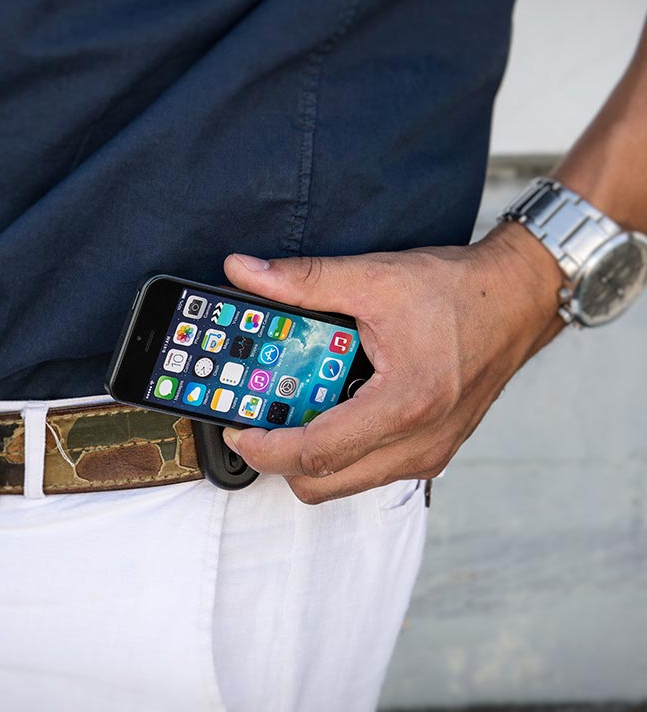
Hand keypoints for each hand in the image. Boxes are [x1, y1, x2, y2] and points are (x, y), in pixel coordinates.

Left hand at [221, 223, 564, 503]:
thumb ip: (303, 280)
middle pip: (324, 484)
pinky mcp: (435, 450)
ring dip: (313, 456)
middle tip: (261, 422)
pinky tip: (340, 407)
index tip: (237, 429)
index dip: (265, 448)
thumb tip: (244, 272)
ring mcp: (430, 453)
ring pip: (347, 482)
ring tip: (299, 409)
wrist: (517, 300)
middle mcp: (420, 442)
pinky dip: (345, 451)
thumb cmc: (458, 292)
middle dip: (281, 460)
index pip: (316, 454)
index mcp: (404, 404)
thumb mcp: (373, 277)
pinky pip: (373, 470)